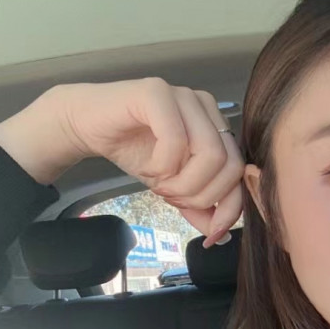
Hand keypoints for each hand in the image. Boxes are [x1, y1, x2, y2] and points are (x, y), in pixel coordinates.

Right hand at [55, 78, 243, 246]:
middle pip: (229, 167)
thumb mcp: (174, 186)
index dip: (228, 209)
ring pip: (210, 155)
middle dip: (200, 196)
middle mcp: (208, 107)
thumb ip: (200, 207)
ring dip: (182, 183)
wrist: (89, 125)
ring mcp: (185, 96)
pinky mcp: (158, 92)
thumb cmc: (136, 150)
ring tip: (159, 184)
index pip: (240, 172)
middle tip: (171, 197)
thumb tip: (223, 235)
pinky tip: (147, 168)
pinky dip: (162, 166)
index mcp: (218, 126)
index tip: (210, 232)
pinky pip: (176, 141)